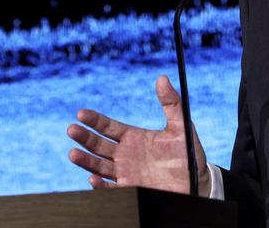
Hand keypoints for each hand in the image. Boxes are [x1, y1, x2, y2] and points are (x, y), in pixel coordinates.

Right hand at [66, 75, 210, 195]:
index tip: (81, 113)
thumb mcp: (181, 126)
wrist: (196, 181)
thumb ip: (171, 104)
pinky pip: (111, 188)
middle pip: (98, 145)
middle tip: (72, 129)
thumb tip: (162, 78)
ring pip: (99, 166)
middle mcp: (125, 155)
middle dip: (84, 138)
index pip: (108, 127)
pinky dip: (101, 185)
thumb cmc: (187, 153)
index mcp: (133, 137)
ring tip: (73, 153)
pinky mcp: (131, 190)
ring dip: (86, 160)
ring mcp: (126, 173)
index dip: (95, 120)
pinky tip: (93, 178)